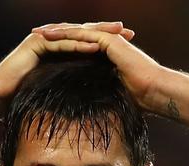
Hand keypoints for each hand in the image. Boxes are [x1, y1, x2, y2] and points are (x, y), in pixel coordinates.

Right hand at [0, 22, 134, 101]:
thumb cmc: (23, 98)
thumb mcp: (55, 90)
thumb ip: (70, 86)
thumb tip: (93, 99)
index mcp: (59, 51)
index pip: (87, 44)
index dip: (107, 43)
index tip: (128, 44)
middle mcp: (53, 41)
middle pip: (84, 34)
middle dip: (106, 31)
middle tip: (127, 31)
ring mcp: (44, 40)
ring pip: (75, 35)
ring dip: (96, 34)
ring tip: (116, 35)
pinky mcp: (37, 43)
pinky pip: (62, 43)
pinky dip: (79, 44)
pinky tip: (95, 46)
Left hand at [33, 22, 162, 111]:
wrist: (155, 92)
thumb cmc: (140, 99)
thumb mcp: (111, 94)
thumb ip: (100, 94)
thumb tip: (88, 111)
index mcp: (106, 55)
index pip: (78, 48)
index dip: (60, 48)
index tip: (43, 52)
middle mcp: (106, 43)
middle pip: (74, 36)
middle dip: (53, 36)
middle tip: (34, 36)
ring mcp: (108, 40)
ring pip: (75, 32)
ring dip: (55, 32)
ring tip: (37, 33)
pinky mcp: (109, 41)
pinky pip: (82, 35)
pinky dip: (66, 34)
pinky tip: (50, 36)